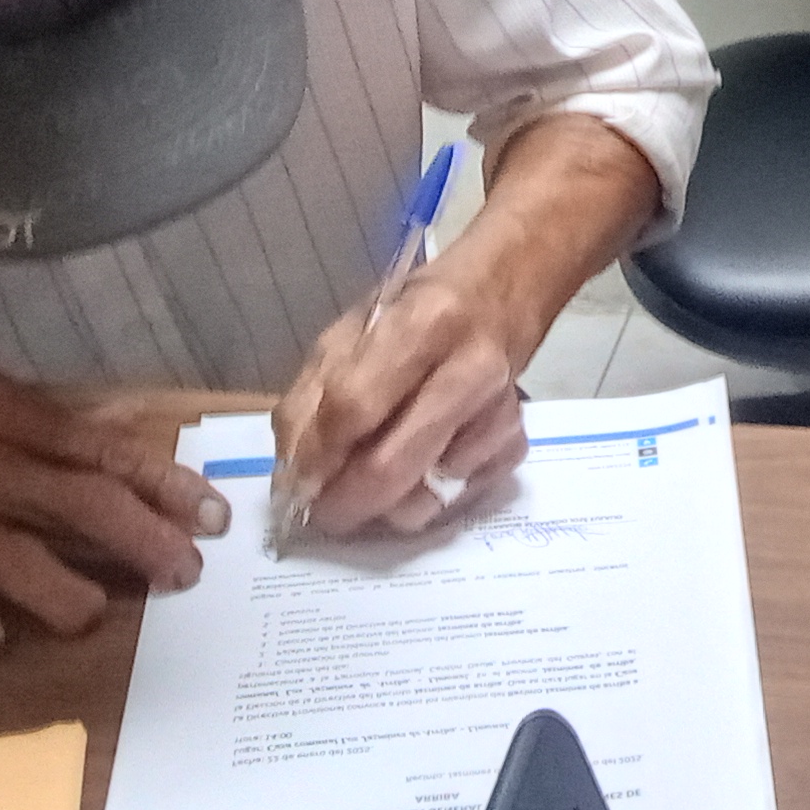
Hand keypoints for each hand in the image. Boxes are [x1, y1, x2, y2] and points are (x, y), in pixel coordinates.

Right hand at [0, 351, 229, 655]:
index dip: (163, 484)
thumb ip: (30, 414)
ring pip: (4, 555)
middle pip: (73, 503)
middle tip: (187, 572)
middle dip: (139, 538)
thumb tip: (107, 437)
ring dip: (60, 589)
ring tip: (96, 613)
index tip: (214, 514)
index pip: (100, 451)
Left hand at [274, 268, 529, 539]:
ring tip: (366, 489)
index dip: (315, 457)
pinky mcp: (517, 445)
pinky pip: (453, 503)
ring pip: (423, 501)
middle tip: (320, 512)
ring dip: (381, 511)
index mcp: (422, 325)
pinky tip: (415, 470)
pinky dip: (422, 501)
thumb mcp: (350, 334)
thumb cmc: (414, 314)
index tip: (293, 485)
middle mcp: (471, 371)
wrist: (499, 297)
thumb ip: (311, 399)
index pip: (354, 408)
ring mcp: (501, 413)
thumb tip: (292, 476)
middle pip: (390, 468)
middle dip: (341, 504)